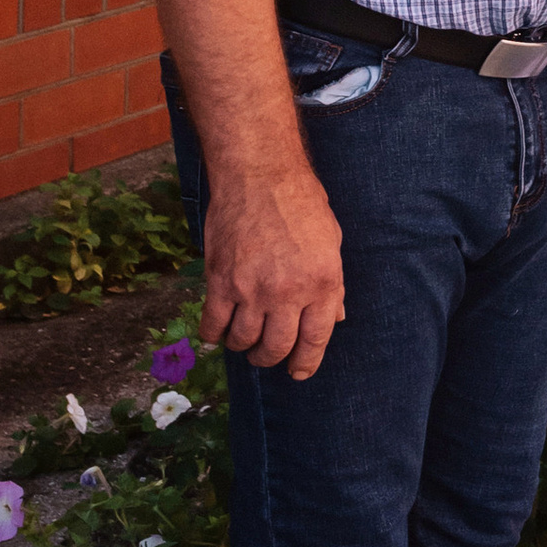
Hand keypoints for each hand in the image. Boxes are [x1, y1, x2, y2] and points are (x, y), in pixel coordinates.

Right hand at [198, 157, 344, 378]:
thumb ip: (332, 285)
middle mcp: (288, 292)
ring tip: (244, 338)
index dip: (305, 363)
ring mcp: (251, 289)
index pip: (314, 340)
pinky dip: (214, 335)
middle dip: (271, 358)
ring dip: (243, 346)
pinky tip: (218, 331)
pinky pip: (213, 325)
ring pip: (243, 341)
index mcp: (322, 283)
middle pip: (276, 347)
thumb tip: (334, 317)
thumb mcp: (332, 242)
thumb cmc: (300, 203)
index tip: (298, 372)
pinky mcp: (220, 281)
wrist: (259, 174)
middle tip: (267, 354)